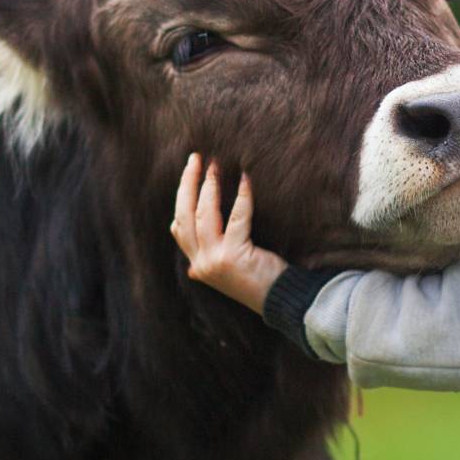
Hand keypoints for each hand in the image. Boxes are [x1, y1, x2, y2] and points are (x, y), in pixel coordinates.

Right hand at [170, 152, 286, 313]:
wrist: (281, 300)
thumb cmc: (260, 280)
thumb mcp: (227, 266)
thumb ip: (209, 251)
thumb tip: (182, 229)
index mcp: (198, 266)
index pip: (178, 229)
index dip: (180, 199)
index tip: (188, 176)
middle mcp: (201, 264)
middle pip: (185, 216)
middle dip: (188, 184)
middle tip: (195, 159)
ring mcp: (214, 260)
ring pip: (203, 214)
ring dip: (209, 186)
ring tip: (215, 165)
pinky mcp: (233, 256)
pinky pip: (236, 217)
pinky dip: (241, 196)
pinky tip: (246, 180)